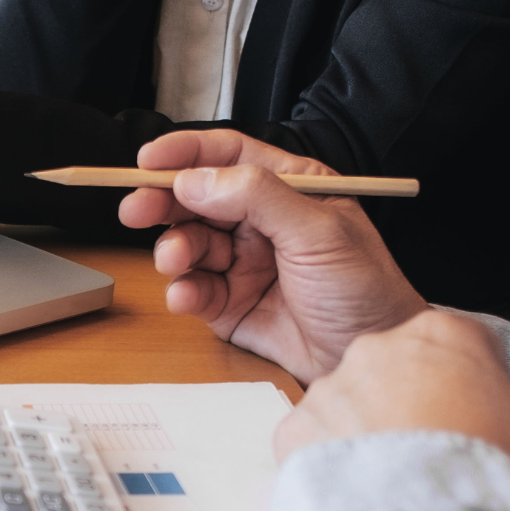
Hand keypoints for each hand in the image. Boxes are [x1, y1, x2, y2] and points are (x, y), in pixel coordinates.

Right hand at [117, 129, 425, 382]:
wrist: (372, 357)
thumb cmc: (366, 291)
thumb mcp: (318, 232)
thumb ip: (257, 197)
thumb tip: (196, 179)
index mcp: (288, 188)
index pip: (228, 155)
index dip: (185, 153)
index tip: (147, 159)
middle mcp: (261, 221)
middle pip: (196, 198)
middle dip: (163, 202)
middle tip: (136, 211)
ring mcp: (244, 262)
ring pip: (188, 243)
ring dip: (173, 249)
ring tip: (174, 262)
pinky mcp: (231, 304)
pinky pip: (192, 288)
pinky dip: (181, 290)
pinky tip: (185, 296)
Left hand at [275, 310, 509, 497]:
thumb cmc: (493, 467)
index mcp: (442, 332)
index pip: (465, 342)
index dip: (479, 382)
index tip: (485, 417)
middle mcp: (377, 347)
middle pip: (402, 370)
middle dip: (419, 403)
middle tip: (441, 452)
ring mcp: (330, 388)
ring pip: (355, 405)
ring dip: (375, 432)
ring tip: (403, 480)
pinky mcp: (296, 431)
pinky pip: (318, 442)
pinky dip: (335, 463)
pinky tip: (363, 491)